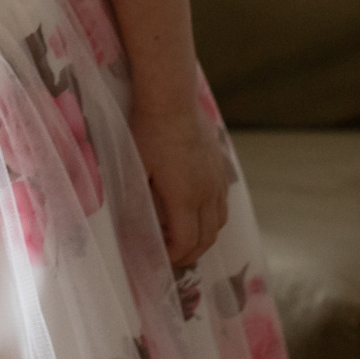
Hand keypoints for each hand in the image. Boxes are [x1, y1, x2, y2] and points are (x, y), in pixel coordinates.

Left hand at [129, 96, 228, 268]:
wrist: (172, 100)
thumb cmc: (147, 133)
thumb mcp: (137, 169)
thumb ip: (139, 201)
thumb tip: (138, 226)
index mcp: (185, 197)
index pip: (186, 241)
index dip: (174, 256)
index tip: (160, 259)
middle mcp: (207, 193)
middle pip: (208, 238)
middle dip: (191, 253)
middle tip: (174, 258)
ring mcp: (218, 180)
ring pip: (219, 222)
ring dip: (204, 237)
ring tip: (186, 239)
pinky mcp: (221, 167)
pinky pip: (223, 202)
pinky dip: (212, 217)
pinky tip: (197, 212)